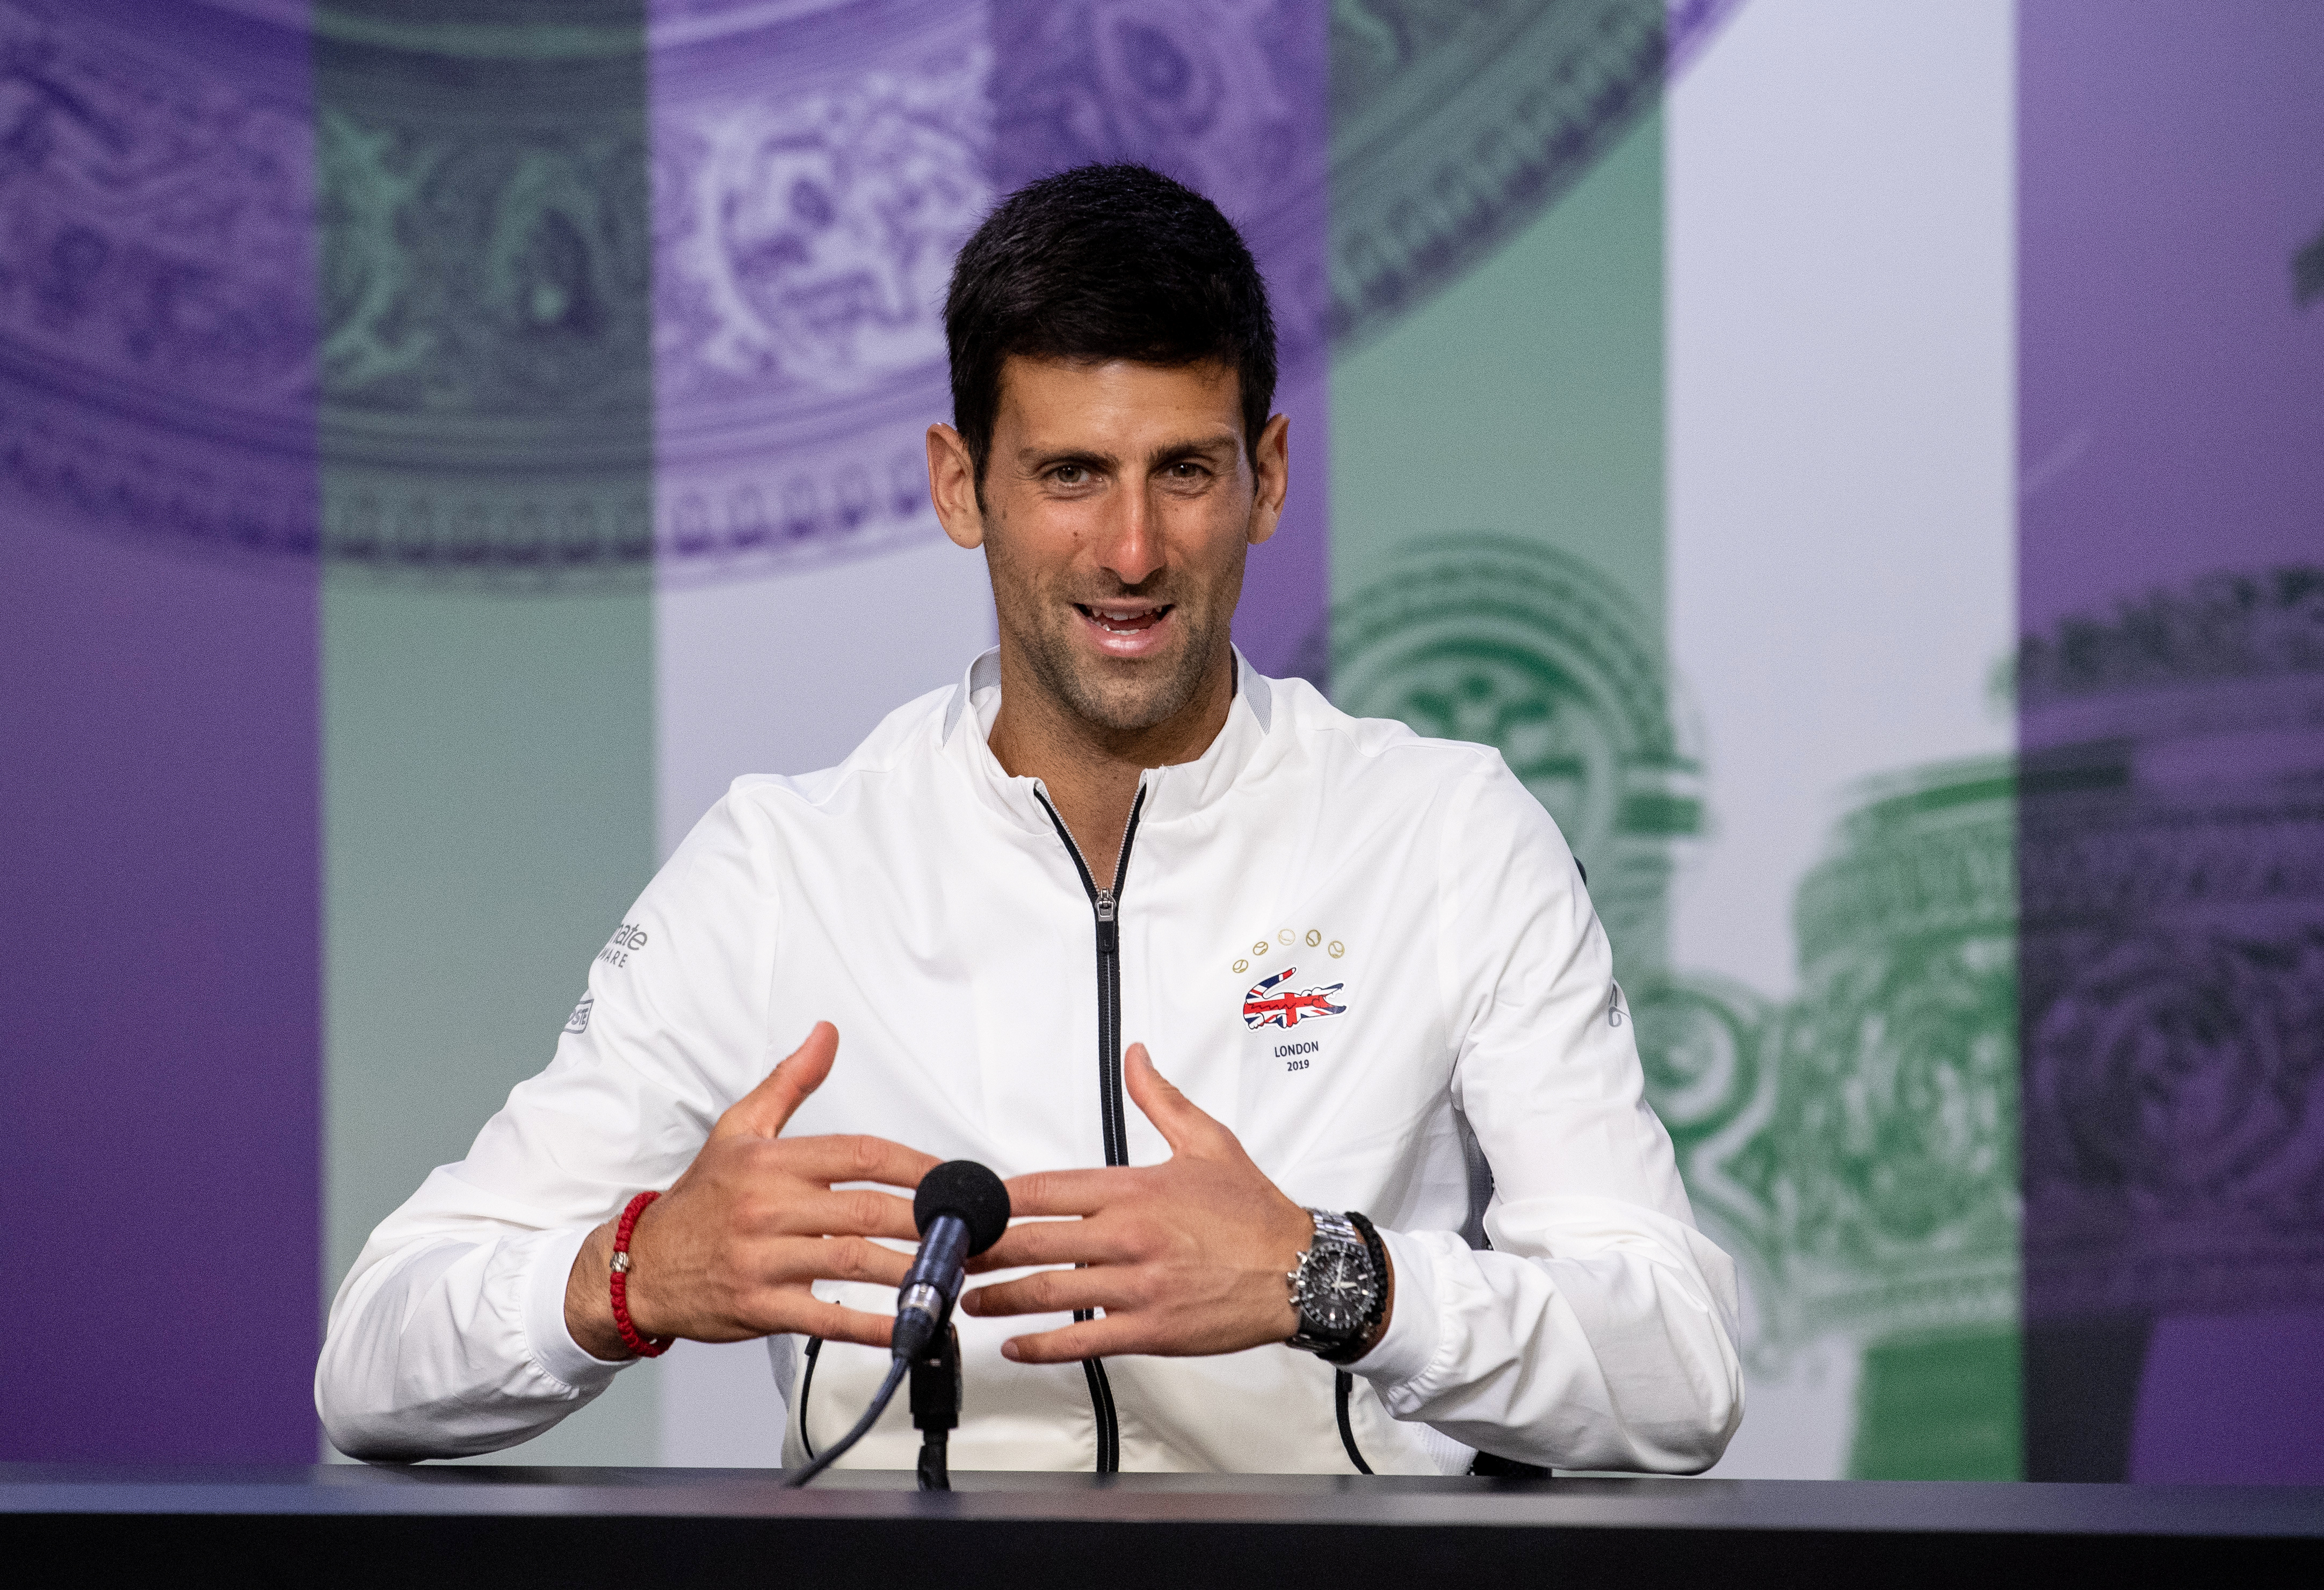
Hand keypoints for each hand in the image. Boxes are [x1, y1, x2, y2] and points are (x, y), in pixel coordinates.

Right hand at [563, 1022, 940, 1359]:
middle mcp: (768, 1208)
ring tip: (950, 1274)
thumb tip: (826, 1035)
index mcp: (771, 1162)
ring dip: (910, 1271)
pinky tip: (906, 1325)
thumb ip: (789, 1082)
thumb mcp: (737, 1129)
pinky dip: (870, 1325)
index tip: (952, 1180)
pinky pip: (825, 1318)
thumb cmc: (698, 1200)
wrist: (639, 1266)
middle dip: (926, 1221)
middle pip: (866, 1210)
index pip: (860, 1155)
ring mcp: (763, 1260)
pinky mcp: (760, 1307)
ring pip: (853, 1262)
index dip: (916, 1166)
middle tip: (966, 1230)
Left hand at [960, 1043, 1342, 1361]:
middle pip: (1032, 1241)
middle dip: (981, 1248)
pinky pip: (1083, 1340)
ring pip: (1048, 1293)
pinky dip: (1041, 1345)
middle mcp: (1130, 1237)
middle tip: (946, 1253)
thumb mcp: (1208, 1141)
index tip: (967, 1203)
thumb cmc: (1254, 1213)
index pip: (1044, 1189)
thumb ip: (1160, 1099)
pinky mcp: (1151, 1331)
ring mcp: (1137, 1288)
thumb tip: (1137, 1058)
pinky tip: (1015, 1344)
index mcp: (1135, 1190)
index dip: (995, 1198)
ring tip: (968, 1297)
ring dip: (999, 1296)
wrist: (1303, 1270)